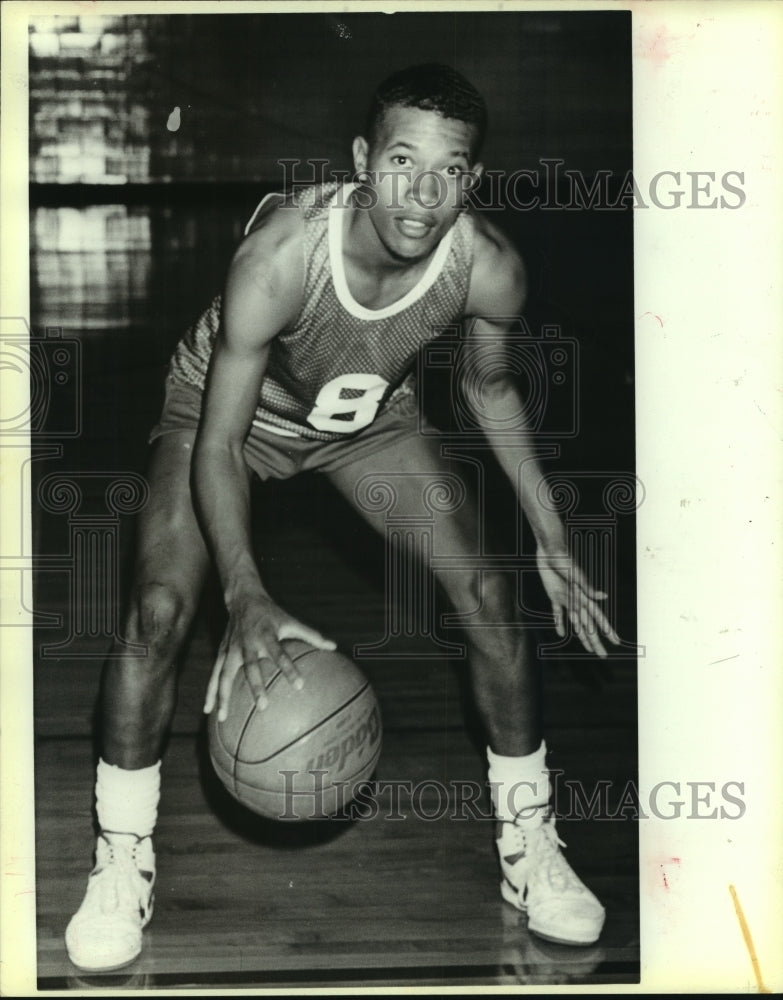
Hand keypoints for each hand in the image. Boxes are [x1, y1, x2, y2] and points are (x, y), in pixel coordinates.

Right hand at [203, 593, 336, 721]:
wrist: (243, 598)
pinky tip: (209, 710)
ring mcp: (232, 649)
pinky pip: (215, 675)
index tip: (300, 685)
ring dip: (223, 695)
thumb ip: (311, 635)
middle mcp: (248, 644)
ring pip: (225, 675)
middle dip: (256, 686)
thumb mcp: (291, 621)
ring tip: (222, 718)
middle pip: (251, 667)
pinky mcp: (222, 653)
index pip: (280, 654)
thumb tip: (334, 647)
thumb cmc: (271, 613)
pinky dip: (211, 691)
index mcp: (267, 636)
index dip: (290, 669)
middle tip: (263, 706)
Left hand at [536, 546, 620, 657]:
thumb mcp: (575, 574)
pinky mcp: (554, 594)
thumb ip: (588, 588)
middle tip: (603, 656)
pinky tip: (561, 634)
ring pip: (576, 622)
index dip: (607, 630)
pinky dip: (559, 623)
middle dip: (596, 641)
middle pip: (588, 625)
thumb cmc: (564, 559)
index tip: (616, 642)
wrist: (551, 549)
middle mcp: (577, 600)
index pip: (598, 617)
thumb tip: (604, 597)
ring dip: (582, 636)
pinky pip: (557, 613)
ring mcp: (566, 598)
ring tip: (589, 649)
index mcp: (584, 597)